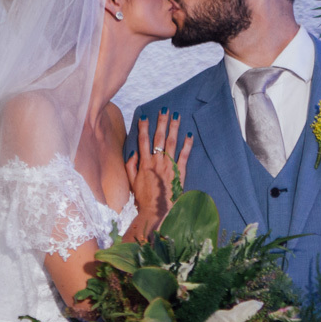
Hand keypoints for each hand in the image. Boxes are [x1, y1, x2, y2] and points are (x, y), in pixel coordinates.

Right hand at [125, 107, 192, 238]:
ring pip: (172, 143)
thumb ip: (131, 166)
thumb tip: (133, 152)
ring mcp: (169, 166)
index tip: (145, 116)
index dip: (144, 128)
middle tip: (165, 109)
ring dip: (174, 128)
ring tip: (177, 116)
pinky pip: (184, 156)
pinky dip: (187, 145)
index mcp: (144, 164)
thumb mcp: (132, 182)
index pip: (143, 141)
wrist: (157, 212)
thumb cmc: (144, 199)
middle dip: (161, 122)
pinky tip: (190, 134)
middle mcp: (157, 162)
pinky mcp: (179, 172)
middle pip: (159, 138)